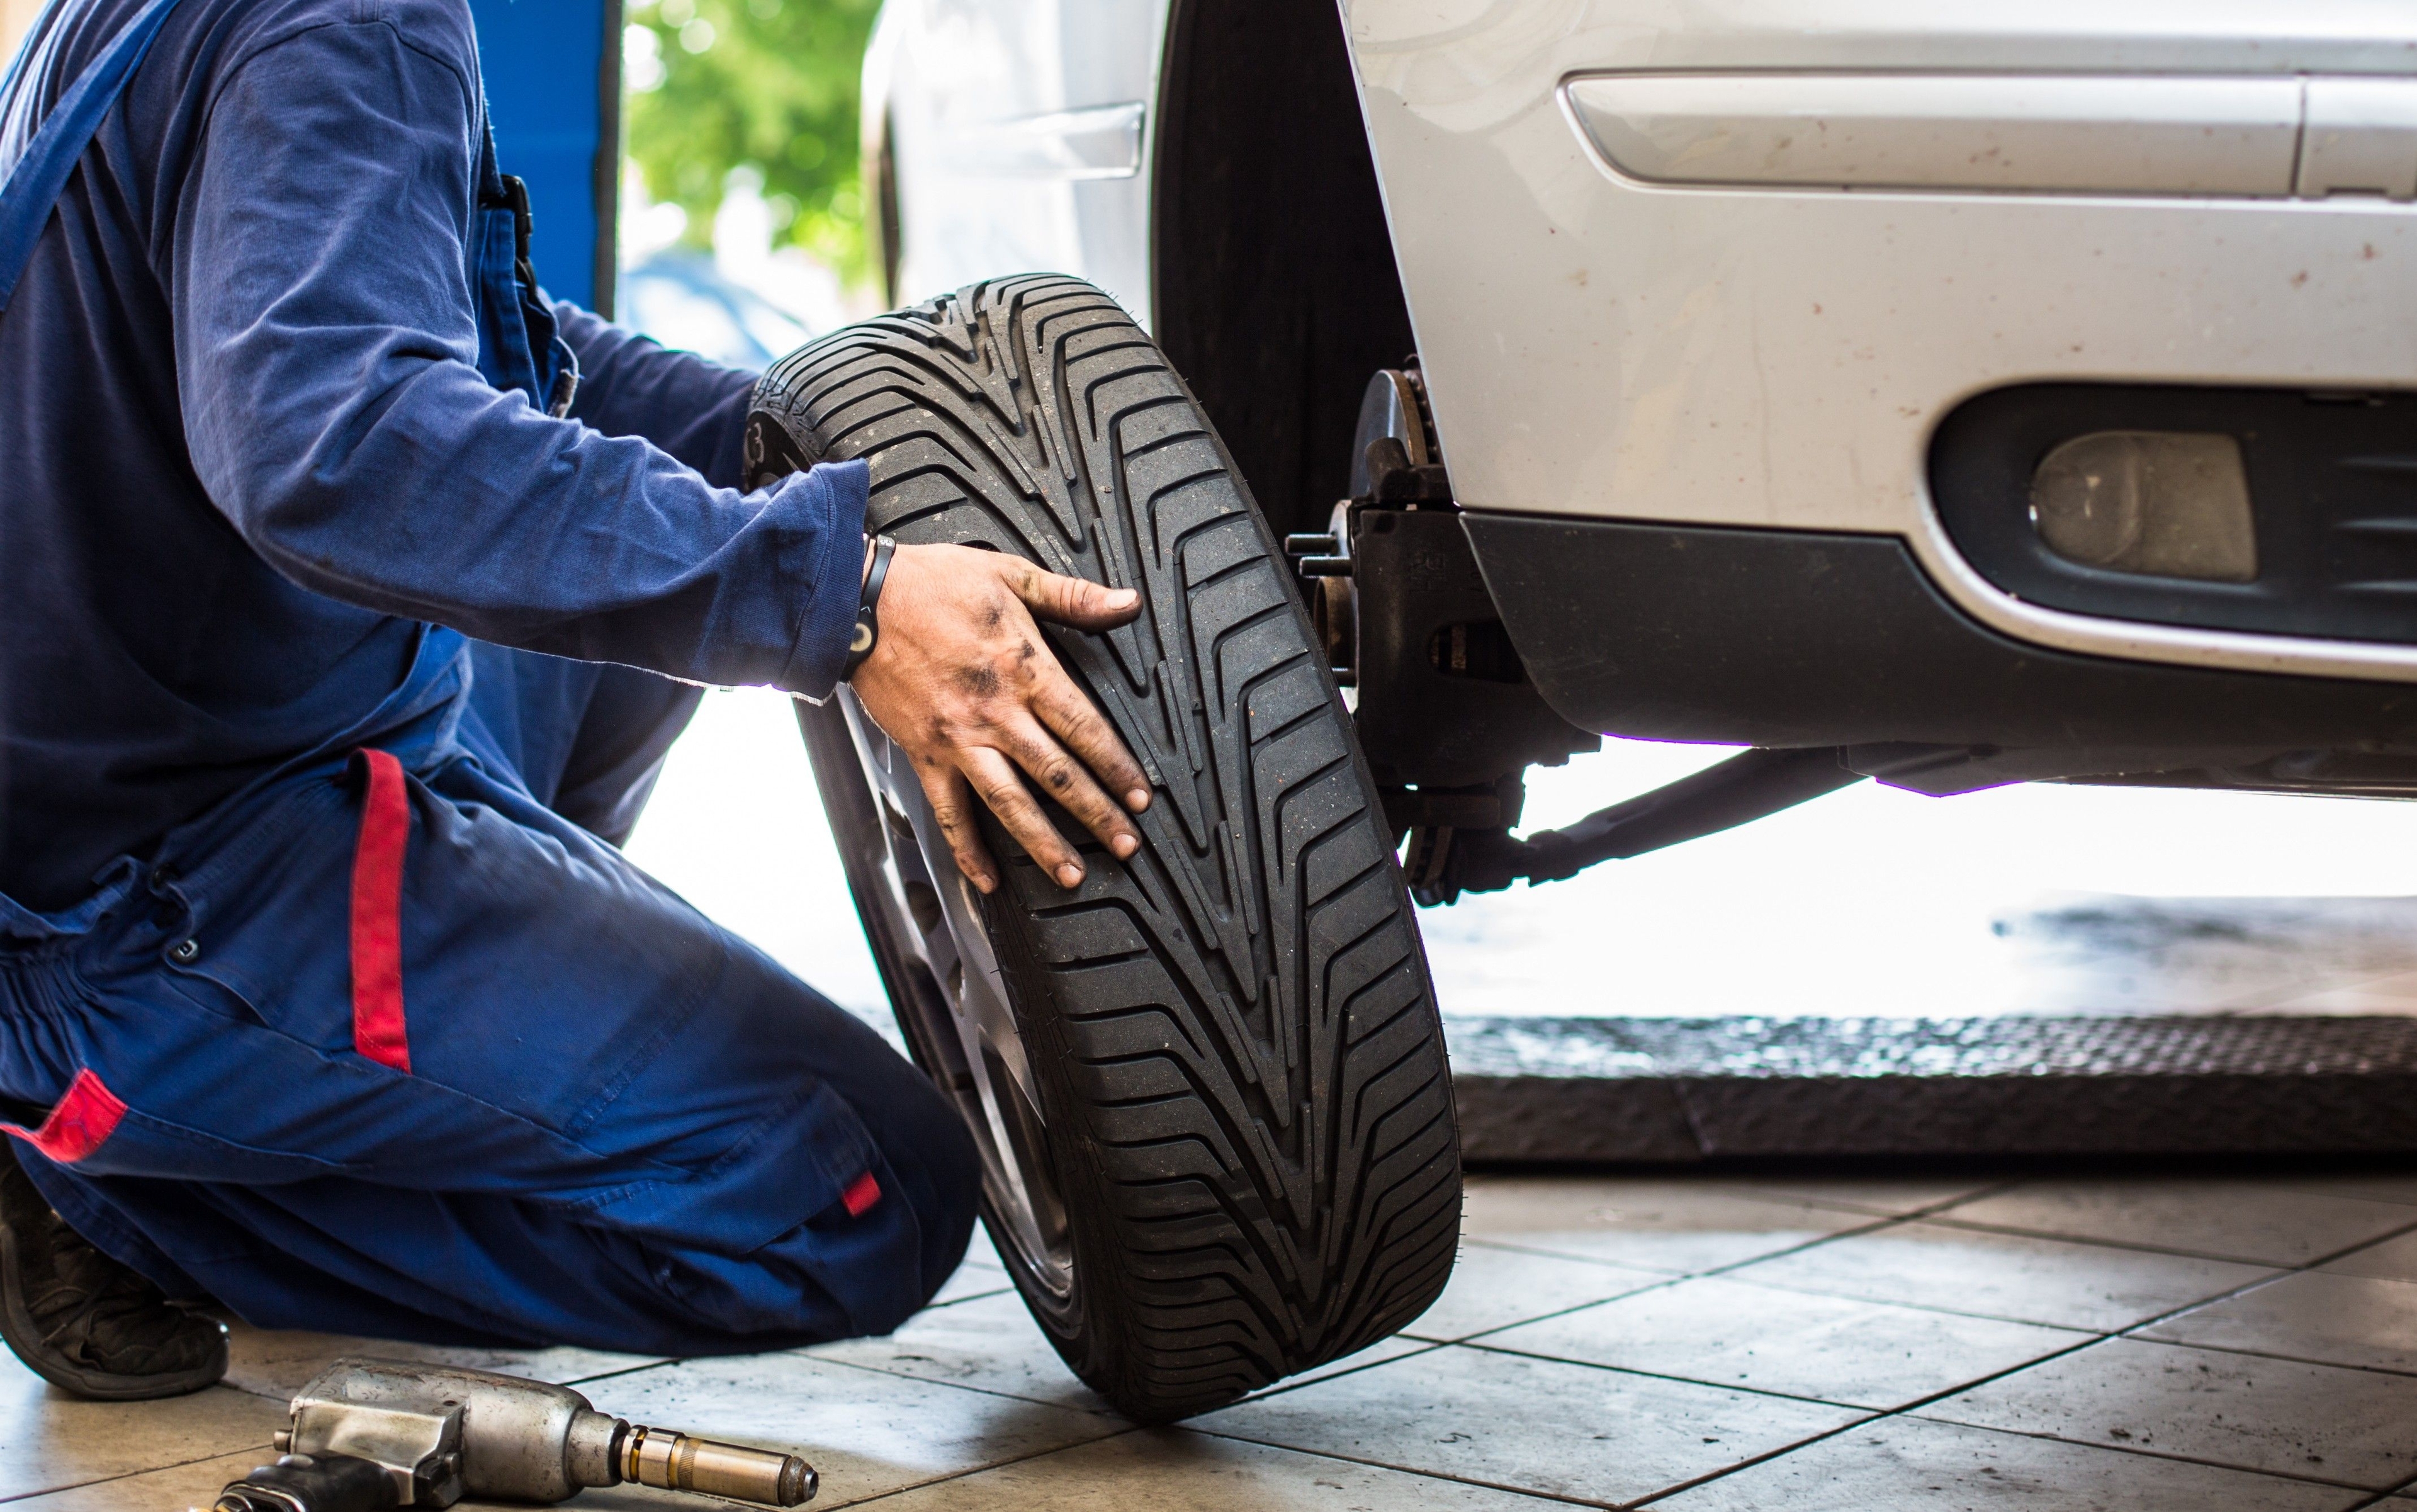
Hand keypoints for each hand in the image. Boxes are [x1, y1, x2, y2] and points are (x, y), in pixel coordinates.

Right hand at [848, 542, 1150, 892]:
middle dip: (1096, 814)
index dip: (1117, 766)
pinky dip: (966, 849)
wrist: (856, 600)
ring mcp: (958, 738)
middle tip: (1126, 845)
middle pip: (1057, 774)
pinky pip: (949, 811)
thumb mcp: (1010, 574)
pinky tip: (986, 878)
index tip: (1140, 796)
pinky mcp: (924, 753)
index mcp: (1024, 668)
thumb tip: (1127, 602)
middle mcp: (995, 712)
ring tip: (1071, 875)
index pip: (1084, 727)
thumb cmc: (930, 583)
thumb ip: (1073, 596)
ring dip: (1042, 843)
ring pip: (1009, 802)